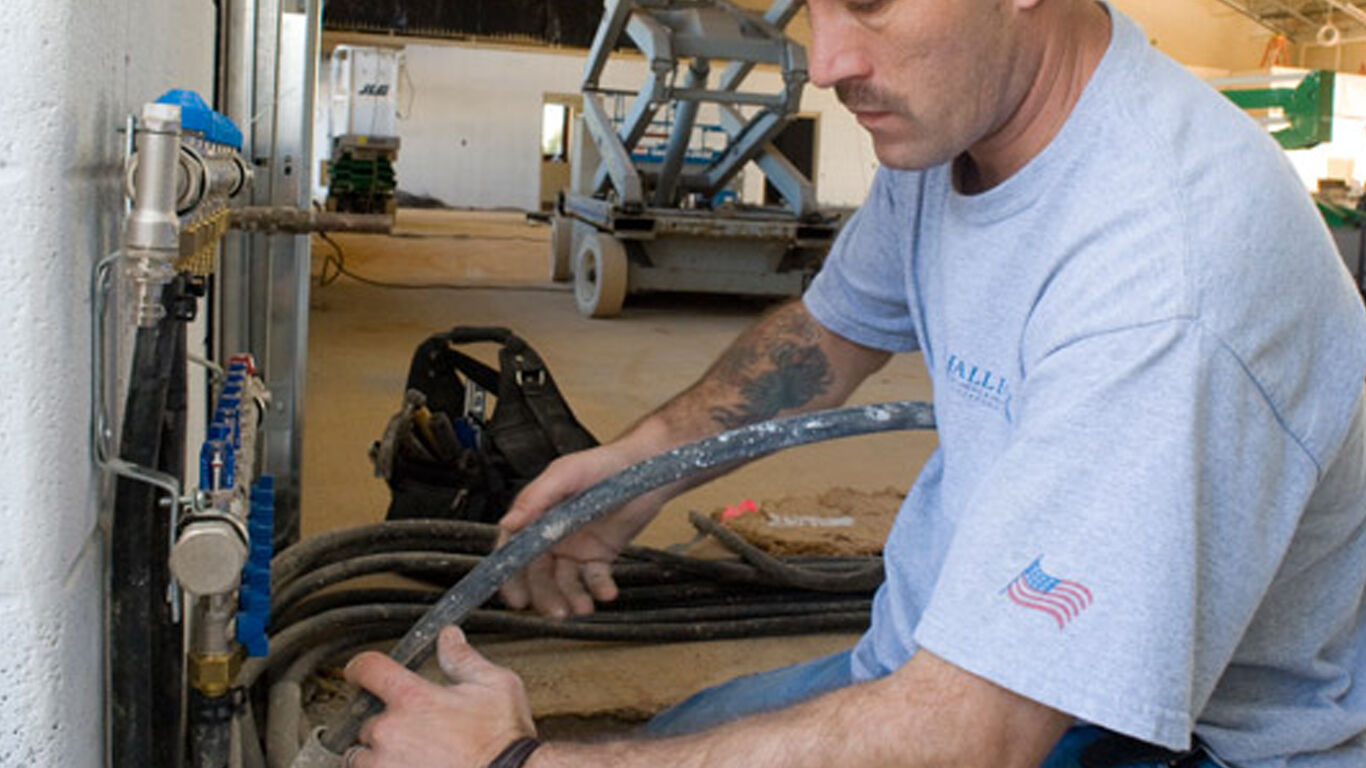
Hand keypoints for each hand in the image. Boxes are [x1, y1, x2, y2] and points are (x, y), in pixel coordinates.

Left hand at [342, 627, 534, 767]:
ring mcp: (386, 766)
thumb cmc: (504, 741)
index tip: (358, 672)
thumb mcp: (495, 686)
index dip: (360, 667)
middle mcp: (391, 731)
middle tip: (413, 730)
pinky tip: (410, 767)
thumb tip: (448, 637)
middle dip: (386, 723)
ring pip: (360, 756)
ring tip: (405, 757)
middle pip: (366, 719)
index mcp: (413, 698)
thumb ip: (463, 659)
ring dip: (376, 755)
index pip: (368, 668)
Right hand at [498, 444, 665, 617]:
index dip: (511, 577)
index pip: (514, 551)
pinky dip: (599, 589)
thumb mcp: (565, 474)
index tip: (515, 598)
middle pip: (539, 574)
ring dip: (571, 597)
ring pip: (565, 581)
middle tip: (555, 612)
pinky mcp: (601, 554)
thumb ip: (535, 498)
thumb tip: (508, 522)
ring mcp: (576, 547)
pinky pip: (595, 578)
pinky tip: (607, 593)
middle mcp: (553, 534)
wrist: (646, 466)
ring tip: (582, 607)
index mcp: (537, 515)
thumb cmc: (603, 463)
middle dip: (544, 596)